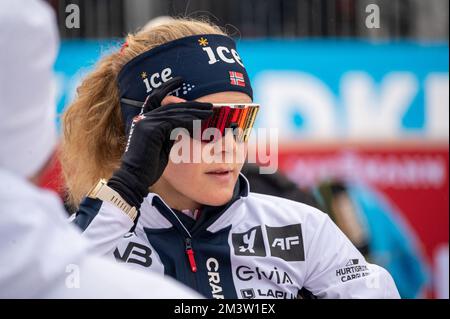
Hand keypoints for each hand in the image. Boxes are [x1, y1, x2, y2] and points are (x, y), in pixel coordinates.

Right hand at [107, 77, 212, 207]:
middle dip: (191, 104)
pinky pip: (174, 121)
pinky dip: (188, 120)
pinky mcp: (150, 129)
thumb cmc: (148, 166)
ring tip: (210, 112)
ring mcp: (145, 122)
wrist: (135, 178)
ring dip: (194, 111)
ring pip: (174, 112)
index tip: (179, 80)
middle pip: (170, 105)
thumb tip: (185, 127)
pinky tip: (200, 120)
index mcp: (143, 119)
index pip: (156, 98)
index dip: (166, 88)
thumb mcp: (161, 146)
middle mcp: (142, 118)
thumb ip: (169, 133)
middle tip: (208, 105)